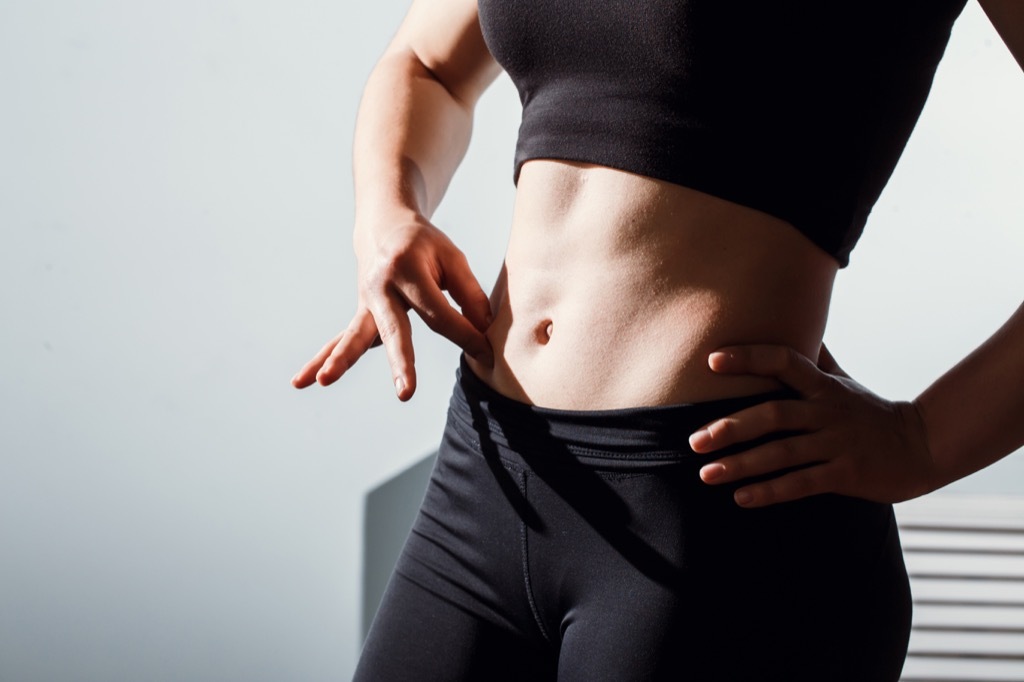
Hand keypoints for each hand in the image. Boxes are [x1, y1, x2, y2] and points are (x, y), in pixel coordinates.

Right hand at [291, 210, 493, 399]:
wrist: (383, 226)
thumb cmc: (425, 246)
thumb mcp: (453, 259)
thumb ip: (469, 295)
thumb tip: (482, 334)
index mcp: (408, 269)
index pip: (439, 314)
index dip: (464, 336)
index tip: (485, 355)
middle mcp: (381, 286)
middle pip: (394, 330)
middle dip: (401, 362)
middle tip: (406, 392)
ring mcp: (366, 302)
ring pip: (354, 335)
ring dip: (340, 359)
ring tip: (324, 380)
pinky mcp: (361, 314)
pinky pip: (341, 339)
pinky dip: (323, 358)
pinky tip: (301, 382)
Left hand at [688, 344, 937, 506]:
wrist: (920, 447)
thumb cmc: (869, 411)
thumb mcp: (844, 380)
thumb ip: (816, 357)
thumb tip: (796, 320)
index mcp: (823, 385)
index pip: (784, 360)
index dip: (748, 357)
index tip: (711, 360)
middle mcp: (827, 411)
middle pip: (774, 414)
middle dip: (731, 427)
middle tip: (694, 440)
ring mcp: (837, 444)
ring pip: (782, 453)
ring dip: (741, 464)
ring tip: (707, 474)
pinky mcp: (846, 474)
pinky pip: (802, 484)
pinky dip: (770, 491)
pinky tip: (741, 497)